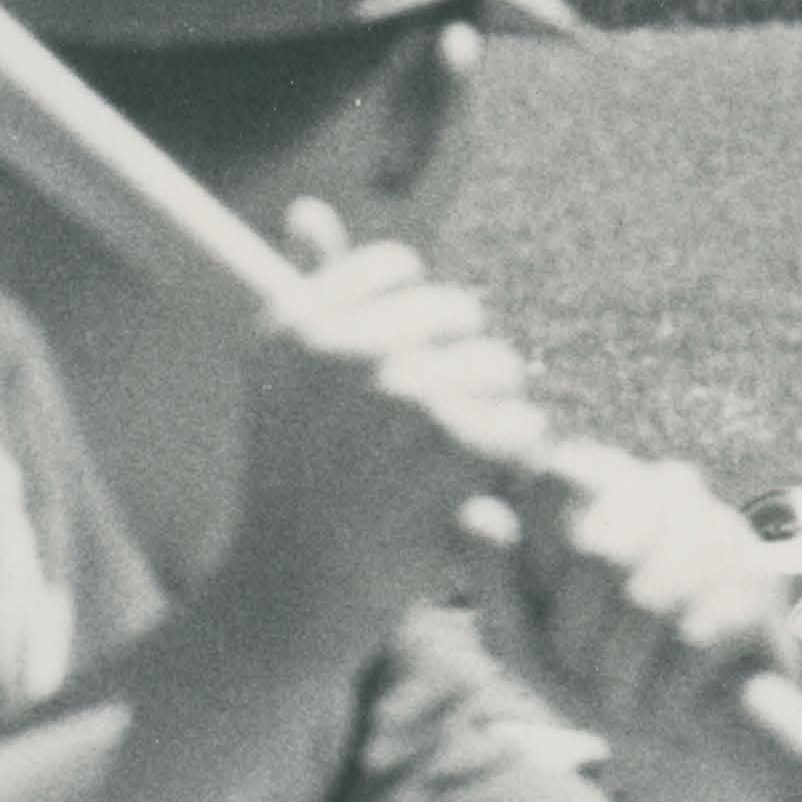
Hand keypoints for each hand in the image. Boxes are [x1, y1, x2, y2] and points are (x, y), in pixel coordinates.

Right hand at [219, 199, 548, 671]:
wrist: (292, 595)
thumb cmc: (291, 480)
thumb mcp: (278, 381)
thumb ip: (308, 290)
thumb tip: (310, 207)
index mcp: (297, 322)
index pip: (400, 269)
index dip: (409, 321)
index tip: (386, 377)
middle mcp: (347, 353)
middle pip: (461, 313)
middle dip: (458, 364)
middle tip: (423, 429)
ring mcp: (402, 406)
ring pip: (501, 367)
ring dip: (492, 410)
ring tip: (448, 460)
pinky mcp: (456, 462)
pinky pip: (523, 426)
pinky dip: (510, 461)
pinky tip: (472, 487)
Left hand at [489, 444, 801, 792]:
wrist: (691, 748)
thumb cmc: (601, 675)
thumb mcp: (529, 641)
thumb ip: (492, 582)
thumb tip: (476, 513)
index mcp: (606, 483)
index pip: (557, 479)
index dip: (541, 572)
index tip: (552, 619)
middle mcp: (670, 489)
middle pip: (597, 552)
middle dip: (579, 638)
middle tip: (590, 676)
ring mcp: (721, 534)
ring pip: (647, 600)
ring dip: (621, 676)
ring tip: (628, 697)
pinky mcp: (759, 589)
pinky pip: (693, 640)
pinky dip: (666, 694)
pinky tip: (670, 705)